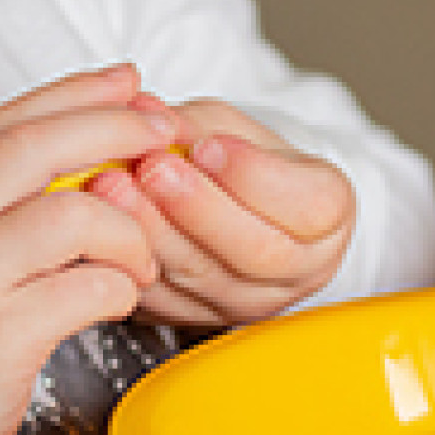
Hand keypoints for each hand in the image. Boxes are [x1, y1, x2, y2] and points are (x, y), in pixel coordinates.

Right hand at [0, 64, 180, 434]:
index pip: (4, 119)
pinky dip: (120, 289)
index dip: (74, 91)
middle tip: (166, 131)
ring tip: (139, 261)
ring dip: (129, 230)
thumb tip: (82, 157)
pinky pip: (87, 288)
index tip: (128, 81)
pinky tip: (119, 301)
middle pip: (37, 145)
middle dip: (114, 127)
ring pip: (74, 214)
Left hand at [86, 96, 355, 325]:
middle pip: (254, 251)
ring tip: (115, 189)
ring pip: (203, 279)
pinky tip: (106, 229)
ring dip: (153, 234)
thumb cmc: (241, 158)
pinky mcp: (202, 320)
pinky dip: (131, 264)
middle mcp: (300, 268)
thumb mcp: (229, 125)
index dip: (253, 177)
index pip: (307, 206)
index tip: (207, 146)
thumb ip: (194, 123)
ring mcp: (251, 302)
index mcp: (328, 213)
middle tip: (152, 167)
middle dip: (197, 208)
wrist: (235, 205)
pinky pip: (165, 302)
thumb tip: (147, 113)